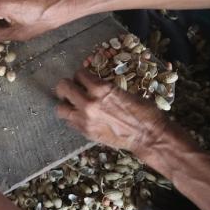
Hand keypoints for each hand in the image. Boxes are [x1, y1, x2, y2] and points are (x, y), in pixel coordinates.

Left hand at [55, 68, 174, 157]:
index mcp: (101, 88)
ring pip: (60, 107)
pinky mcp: (85, 132)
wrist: (149, 135)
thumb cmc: (142, 111)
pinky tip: (80, 116)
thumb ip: (102, 88)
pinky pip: (69, 122)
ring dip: (65, 103)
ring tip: (73, 104)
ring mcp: (85, 119)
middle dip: (67, 86)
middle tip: (72, 89)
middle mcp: (89, 102)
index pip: (79, 74)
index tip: (84, 79)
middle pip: (63, 87)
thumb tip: (89, 85)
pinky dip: (72, 117)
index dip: (81, 76)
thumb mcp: (121, 91)